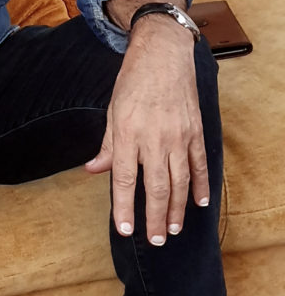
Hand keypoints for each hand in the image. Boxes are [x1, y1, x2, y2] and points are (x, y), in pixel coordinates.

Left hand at [85, 17, 209, 245]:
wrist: (163, 55)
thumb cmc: (133, 81)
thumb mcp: (112, 111)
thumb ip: (106, 145)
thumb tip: (93, 170)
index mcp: (127, 133)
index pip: (123, 179)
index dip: (124, 207)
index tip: (126, 230)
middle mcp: (153, 138)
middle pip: (155, 187)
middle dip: (155, 218)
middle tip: (155, 240)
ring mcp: (178, 136)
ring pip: (179, 181)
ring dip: (176, 209)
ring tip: (172, 230)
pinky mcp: (195, 132)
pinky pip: (200, 165)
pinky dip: (201, 186)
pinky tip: (199, 204)